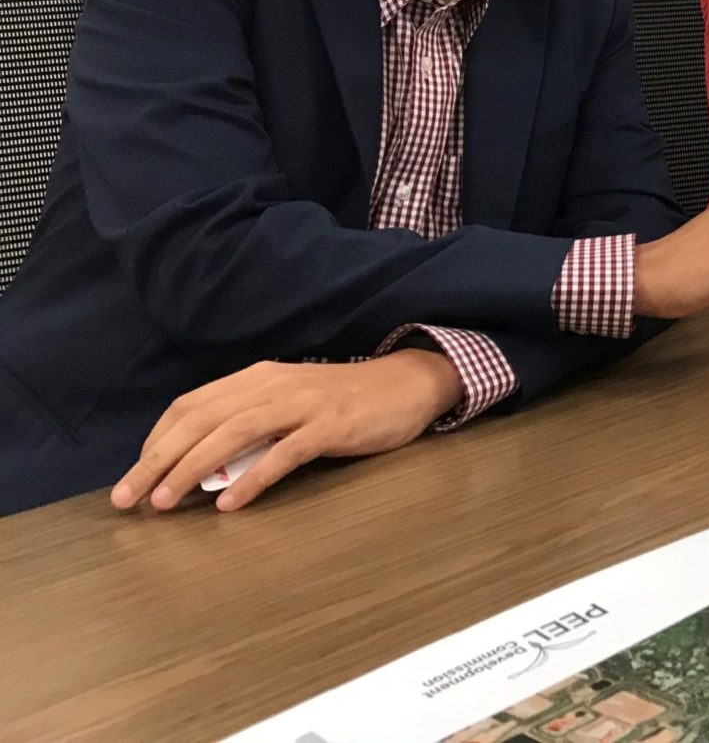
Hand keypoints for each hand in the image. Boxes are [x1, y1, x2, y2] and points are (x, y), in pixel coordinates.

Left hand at [110, 351, 461, 512]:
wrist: (407, 384)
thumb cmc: (344, 401)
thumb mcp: (289, 404)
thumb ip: (251, 427)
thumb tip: (205, 470)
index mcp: (257, 377)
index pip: (191, 405)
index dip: (156, 440)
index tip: (136, 475)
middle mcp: (273, 384)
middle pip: (201, 420)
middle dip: (157, 460)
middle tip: (128, 498)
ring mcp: (303, 403)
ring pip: (233, 433)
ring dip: (192, 469)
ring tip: (166, 503)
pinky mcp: (331, 425)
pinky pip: (284, 453)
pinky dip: (253, 478)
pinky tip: (231, 504)